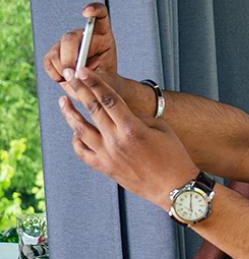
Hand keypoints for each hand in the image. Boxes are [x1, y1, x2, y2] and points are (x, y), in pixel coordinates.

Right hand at [43, 3, 117, 84]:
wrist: (97, 88)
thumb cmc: (106, 81)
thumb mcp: (108, 79)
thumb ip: (95, 75)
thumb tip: (74, 72)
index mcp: (103, 35)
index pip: (101, 15)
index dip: (94, 10)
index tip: (87, 13)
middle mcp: (83, 35)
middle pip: (70, 38)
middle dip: (69, 58)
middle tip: (72, 74)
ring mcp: (67, 43)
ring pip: (56, 52)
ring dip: (62, 69)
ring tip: (74, 80)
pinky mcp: (55, 53)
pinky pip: (48, 61)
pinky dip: (55, 74)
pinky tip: (65, 79)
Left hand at [57, 67, 197, 208]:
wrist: (175, 188)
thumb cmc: (174, 158)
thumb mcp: (162, 130)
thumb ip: (139, 118)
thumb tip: (121, 113)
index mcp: (133, 129)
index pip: (108, 99)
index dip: (94, 82)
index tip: (83, 70)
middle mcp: (116, 141)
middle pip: (91, 109)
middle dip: (79, 89)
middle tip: (69, 76)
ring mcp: (108, 156)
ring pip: (80, 130)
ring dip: (70, 114)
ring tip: (64, 102)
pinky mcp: (106, 168)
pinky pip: (82, 152)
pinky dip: (76, 139)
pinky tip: (76, 132)